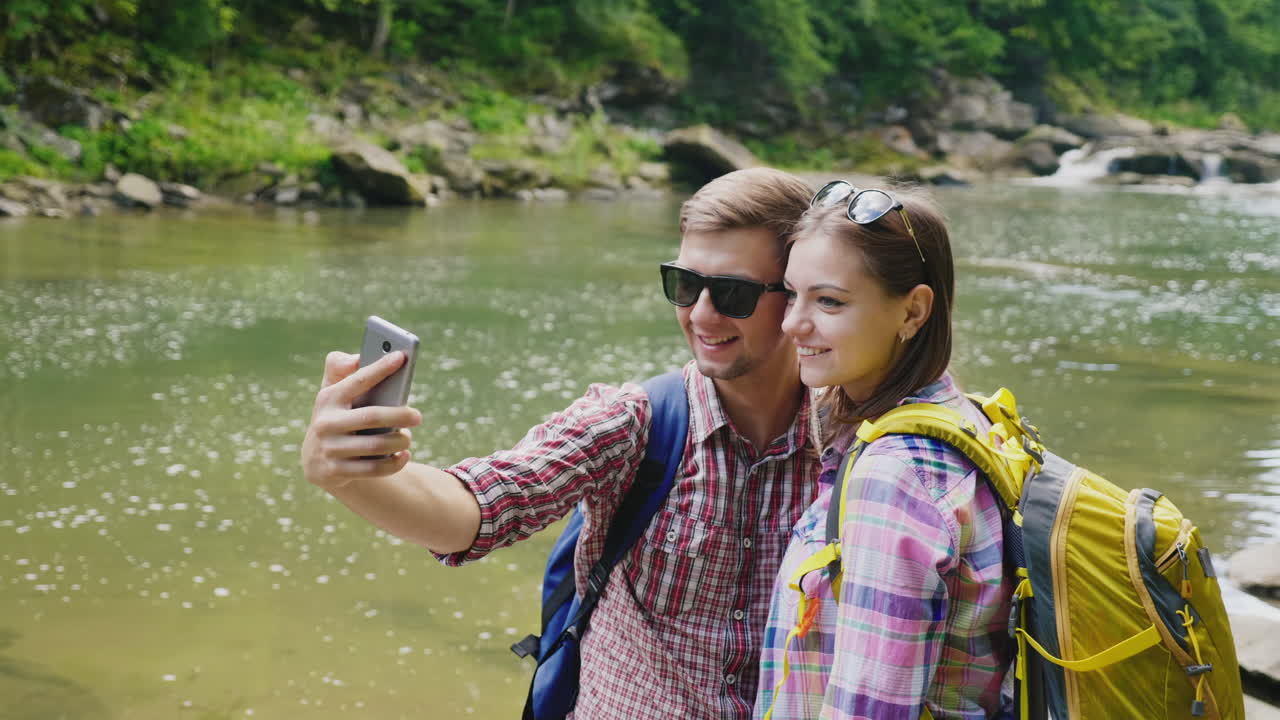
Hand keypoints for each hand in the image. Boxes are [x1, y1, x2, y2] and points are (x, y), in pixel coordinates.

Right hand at [301, 350, 423, 491]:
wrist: (315, 458)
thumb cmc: (337, 414)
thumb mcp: (333, 390)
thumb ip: (340, 367)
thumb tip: (357, 358)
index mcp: (329, 398)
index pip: (358, 380)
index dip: (380, 368)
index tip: (402, 357)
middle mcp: (326, 423)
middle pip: (372, 417)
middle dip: (400, 415)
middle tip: (417, 416)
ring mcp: (330, 449)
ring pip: (376, 446)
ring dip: (399, 441)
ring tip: (407, 437)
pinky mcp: (336, 471)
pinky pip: (374, 469)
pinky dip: (394, 463)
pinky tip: (404, 455)